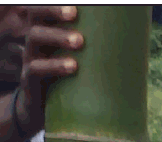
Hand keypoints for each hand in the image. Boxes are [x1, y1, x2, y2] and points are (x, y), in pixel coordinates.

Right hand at [16, 6, 82, 133]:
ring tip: (79, 41)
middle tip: (75, 13)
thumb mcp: (79, 63)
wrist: (43, 112)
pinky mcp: (29, 80)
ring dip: (57, 36)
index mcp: (46, 31)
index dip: (54, 4)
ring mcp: (30, 59)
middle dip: (54, 11)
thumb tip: (132, 42)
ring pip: (35, 37)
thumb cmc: (67, 83)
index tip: (76, 4)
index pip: (43, 9)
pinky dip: (54, 65)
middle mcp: (36, 41)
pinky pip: (36, 68)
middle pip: (36, 16)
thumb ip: (93, 50)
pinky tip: (72, 67)